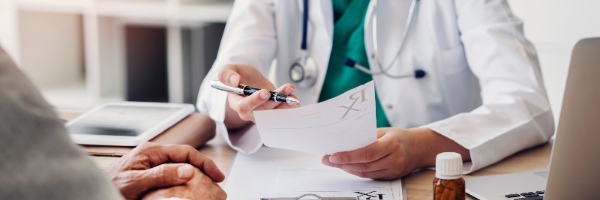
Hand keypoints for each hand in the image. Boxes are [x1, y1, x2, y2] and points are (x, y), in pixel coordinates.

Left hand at [106, 142, 224, 199]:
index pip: (185, 151)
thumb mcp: (136, 182)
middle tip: (217, 183)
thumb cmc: (110, 187)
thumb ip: (161, 174)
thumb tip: (187, 170)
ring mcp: (152, 164)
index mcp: (151, 151)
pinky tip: (189, 189)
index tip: (217, 175)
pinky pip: (172, 174)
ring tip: (207, 186)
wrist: (93, 193)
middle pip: (186, 158)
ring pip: (180, 166)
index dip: (204, 163)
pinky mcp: (151, 173)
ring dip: (195, 175)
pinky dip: (184, 181)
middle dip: (203, 169)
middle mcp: (153, 155)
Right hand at [219, 64, 298, 127]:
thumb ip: (226, 74)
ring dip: (285, 105)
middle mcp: (248, 111)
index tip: (265, 93)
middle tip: (286, 91)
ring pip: (273, 113)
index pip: (243, 106)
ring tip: (293, 96)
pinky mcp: (271, 111)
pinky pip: (280, 112)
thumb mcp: (229, 69)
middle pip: (262, 111)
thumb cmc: (239, 74)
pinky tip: (295, 98)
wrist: (250, 78)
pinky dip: (288, 106)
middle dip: (275, 101)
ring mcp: (261, 113)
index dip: (254, 101)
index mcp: (236, 102)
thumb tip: (234, 81)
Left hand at [322, 128, 470, 179]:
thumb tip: (344, 141)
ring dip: (347, 169)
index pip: (367, 153)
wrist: (420, 148)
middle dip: (342, 163)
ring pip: (365, 173)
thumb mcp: (384, 131)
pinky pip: (370, 176)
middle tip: (326, 159)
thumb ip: (367, 137)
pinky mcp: (390, 177)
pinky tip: (346, 167)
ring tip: (332, 163)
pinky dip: (356, 171)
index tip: (332, 155)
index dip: (348, 156)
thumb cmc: (399, 136)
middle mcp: (394, 159)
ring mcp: (393, 171)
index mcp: (392, 144)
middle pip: (363, 165)